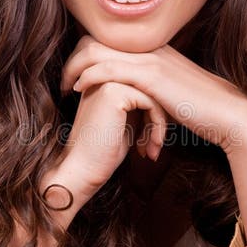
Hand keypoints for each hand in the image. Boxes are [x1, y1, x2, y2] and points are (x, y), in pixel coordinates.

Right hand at [56, 79, 169, 202]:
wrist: (83, 170)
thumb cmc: (104, 153)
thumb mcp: (126, 122)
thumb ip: (139, 106)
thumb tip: (164, 98)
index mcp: (104, 81)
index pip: (144, 88)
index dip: (153, 115)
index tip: (150, 142)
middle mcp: (103, 76)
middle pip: (150, 88)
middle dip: (159, 119)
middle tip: (154, 147)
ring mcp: (106, 80)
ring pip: (153, 94)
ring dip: (160, 124)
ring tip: (153, 148)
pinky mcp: (113, 91)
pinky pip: (151, 102)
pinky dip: (157, 126)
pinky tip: (150, 147)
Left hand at [60, 36, 246, 154]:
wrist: (231, 115)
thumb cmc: (203, 112)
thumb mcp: (171, 95)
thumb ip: (150, 91)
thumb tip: (135, 102)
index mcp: (153, 50)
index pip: (107, 41)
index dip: (84, 56)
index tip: (73, 78)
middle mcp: (150, 48)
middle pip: (94, 40)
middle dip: (72, 59)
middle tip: (62, 82)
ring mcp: (150, 59)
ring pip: (96, 50)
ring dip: (73, 68)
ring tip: (64, 88)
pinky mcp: (152, 76)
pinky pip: (108, 67)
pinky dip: (88, 76)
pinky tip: (78, 89)